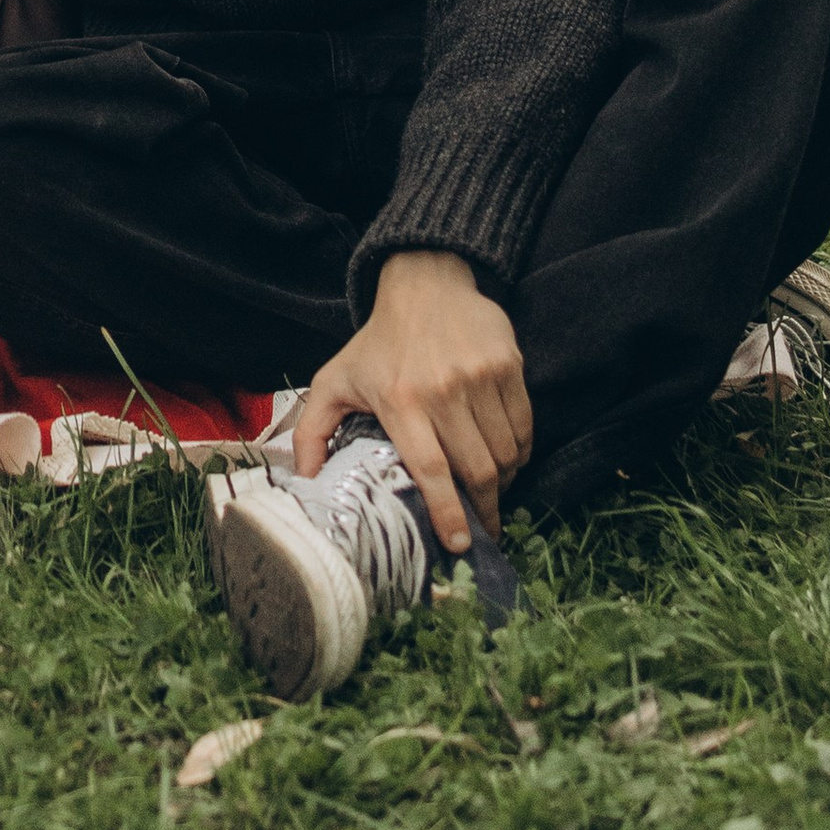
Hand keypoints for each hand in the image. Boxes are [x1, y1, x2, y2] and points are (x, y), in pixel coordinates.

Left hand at [293, 250, 531, 554]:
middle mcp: (442, 390)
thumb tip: (305, 483)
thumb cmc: (377, 343)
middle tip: (481, 525)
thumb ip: (312, 433)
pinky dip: (519, 452)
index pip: (430, 469)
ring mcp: (479, 376)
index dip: (448, 513)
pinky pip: (524, 427)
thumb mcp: (333, 381)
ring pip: (505, 453)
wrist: (424, 284)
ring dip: (503, 481)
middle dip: (483, 508)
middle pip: (476, 470)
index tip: (459, 545)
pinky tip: (505, 458)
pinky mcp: (508, 365)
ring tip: (491, 489)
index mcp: (399, 401)